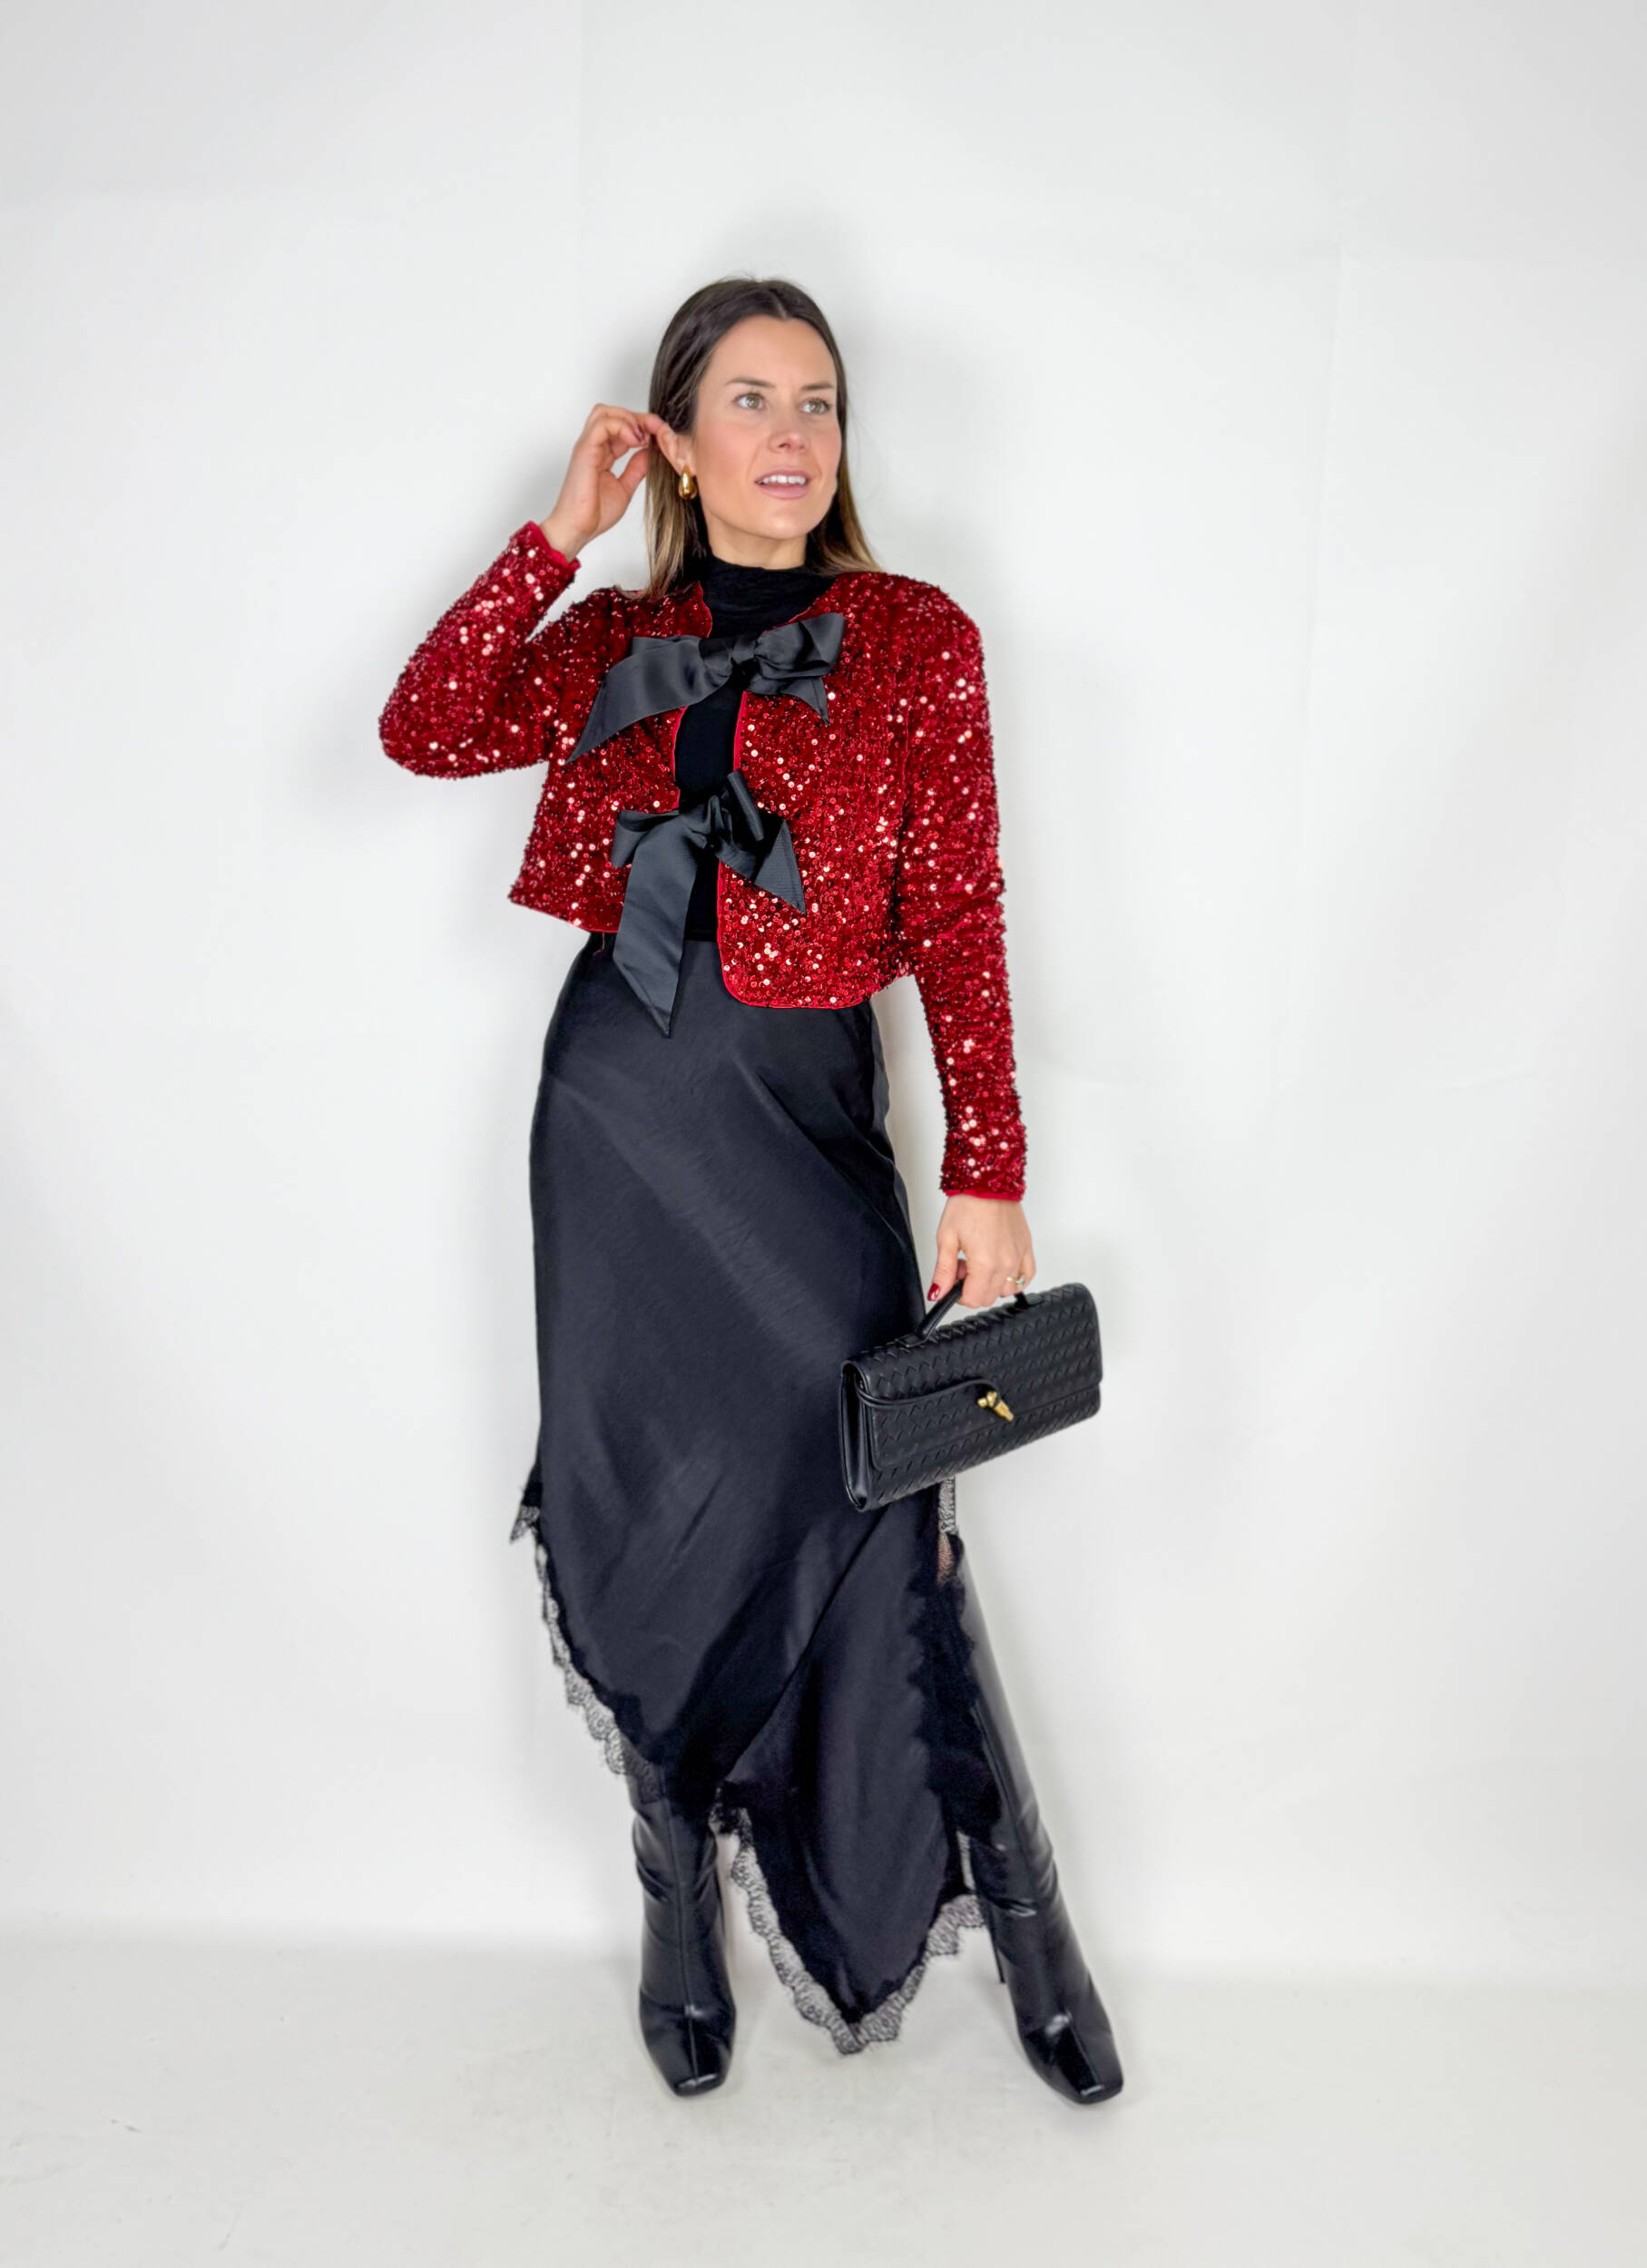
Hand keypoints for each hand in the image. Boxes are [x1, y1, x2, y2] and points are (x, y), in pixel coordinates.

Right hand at [540, 404, 670, 559]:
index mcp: (602, 453)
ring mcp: (588, 446)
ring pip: (605, 412)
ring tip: (642, 437)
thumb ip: (636, 468)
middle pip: (612, 413)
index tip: (659, 435)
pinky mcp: (585, 450)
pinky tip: (634, 441)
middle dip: (636, 417)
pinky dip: (621, 426)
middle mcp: (593, 446)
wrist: (579, 529)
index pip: (621, 427)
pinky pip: (602, 424)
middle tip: (654, 430)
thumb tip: (650, 452)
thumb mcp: (625, 487)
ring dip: (628, 418)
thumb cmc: (594, 514)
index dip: (641, 426)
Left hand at [928, 1196, 1034, 1311]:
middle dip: (973, 1288)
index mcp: (985, 1263)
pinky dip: (1014, 1278)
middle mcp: (1006, 1262)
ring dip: (992, 1283)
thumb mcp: (946, 1238)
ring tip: (981, 1263)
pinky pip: (1026, 1276)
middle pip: (989, 1297)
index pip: (974, 1299)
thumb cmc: (968, 1204)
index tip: (954, 1281)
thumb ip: (943, 1271)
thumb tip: (938, 1293)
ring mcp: (1019, 1256)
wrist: (988, 1183)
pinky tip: (1000, 1267)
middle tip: (964, 1268)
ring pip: (1008, 1289)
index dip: (959, 1295)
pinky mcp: (1027, 1248)